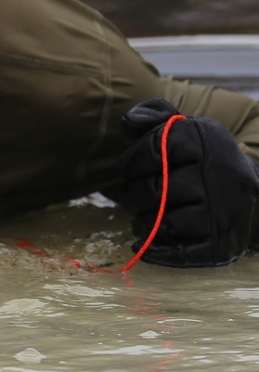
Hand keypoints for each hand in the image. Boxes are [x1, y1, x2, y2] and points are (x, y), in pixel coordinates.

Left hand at [118, 98, 258, 266]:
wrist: (243, 190)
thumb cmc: (198, 157)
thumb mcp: (182, 128)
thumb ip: (153, 117)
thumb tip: (129, 122)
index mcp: (204, 140)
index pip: (154, 149)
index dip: (131, 162)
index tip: (129, 169)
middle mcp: (219, 174)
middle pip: (156, 190)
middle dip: (134, 195)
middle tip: (135, 195)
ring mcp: (224, 212)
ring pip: (166, 222)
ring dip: (145, 221)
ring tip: (146, 214)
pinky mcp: (223, 244)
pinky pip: (184, 253)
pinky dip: (157, 251)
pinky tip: (143, 246)